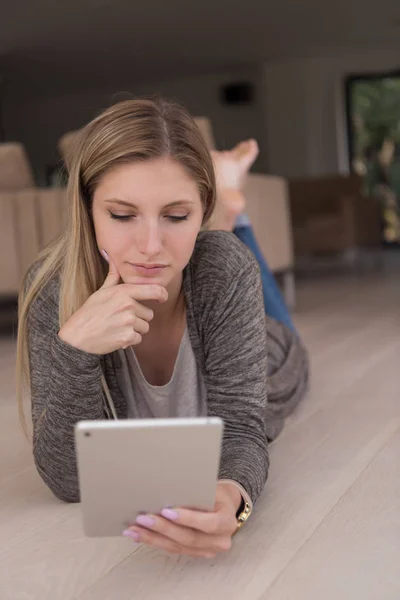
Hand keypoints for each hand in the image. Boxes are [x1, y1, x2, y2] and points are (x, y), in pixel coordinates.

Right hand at [58, 251, 167, 354]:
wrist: (77, 337)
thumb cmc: (88, 314)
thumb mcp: (100, 292)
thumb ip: (112, 277)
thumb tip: (111, 257)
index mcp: (123, 292)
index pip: (154, 290)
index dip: (162, 294)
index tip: (162, 298)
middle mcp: (128, 305)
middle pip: (149, 314)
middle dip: (139, 318)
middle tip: (121, 319)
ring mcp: (128, 322)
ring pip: (144, 327)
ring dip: (134, 330)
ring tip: (117, 328)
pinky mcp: (127, 337)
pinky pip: (138, 339)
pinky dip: (129, 340)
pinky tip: (115, 336)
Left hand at [122, 482, 241, 558]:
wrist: (225, 506)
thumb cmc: (216, 494)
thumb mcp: (212, 489)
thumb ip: (196, 494)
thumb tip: (168, 490)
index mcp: (227, 522)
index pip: (208, 523)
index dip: (187, 519)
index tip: (167, 511)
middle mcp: (220, 541)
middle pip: (189, 537)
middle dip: (163, 528)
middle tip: (143, 518)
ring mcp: (208, 550)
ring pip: (177, 546)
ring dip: (153, 538)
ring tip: (134, 529)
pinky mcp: (195, 553)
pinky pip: (173, 549)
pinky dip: (155, 541)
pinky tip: (139, 535)